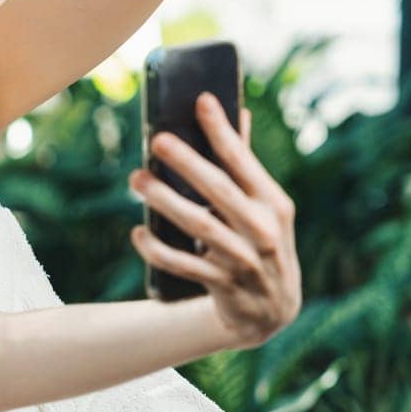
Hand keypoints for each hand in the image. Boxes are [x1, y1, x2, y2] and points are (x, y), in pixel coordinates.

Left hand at [127, 95, 301, 347]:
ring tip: (137, 179)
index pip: (244, 161)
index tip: (201, 101)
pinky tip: (138, 232)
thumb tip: (239, 112)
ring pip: (199, 225)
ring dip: (164, 201)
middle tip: (158, 140)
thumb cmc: (261, 242)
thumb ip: (246, 165)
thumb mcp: (265, 207)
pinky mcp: (223, 284)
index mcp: (274, 203)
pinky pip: (183, 265)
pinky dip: (158, 249)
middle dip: (187, 163)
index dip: (222, 131)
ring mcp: (244, 259)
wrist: (271, 310)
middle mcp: (263, 230)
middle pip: (219, 190)